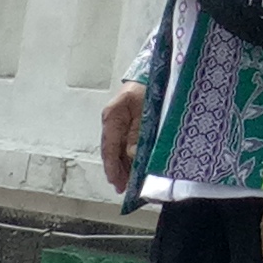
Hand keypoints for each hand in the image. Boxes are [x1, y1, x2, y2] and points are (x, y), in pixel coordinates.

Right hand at [100, 81, 147, 196]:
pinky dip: (125, 159)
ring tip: (125, 184)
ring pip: (116, 151)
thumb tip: (132, 155)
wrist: (153, 74)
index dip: (112, 166)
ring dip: (120, 167)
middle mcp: (111, 123)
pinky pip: (122, 146)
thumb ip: (137, 133)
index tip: (115, 181)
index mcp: (112, 117)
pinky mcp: (124, 126)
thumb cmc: (148, 89)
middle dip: (115, 171)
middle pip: (110, 152)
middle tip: (122, 188)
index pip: (109, 147)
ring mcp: (116, 125)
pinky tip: (129, 170)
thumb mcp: (145, 111)